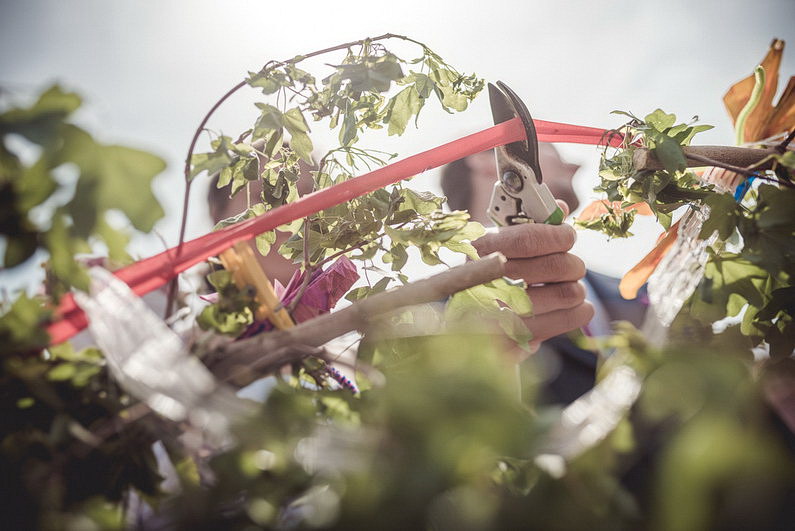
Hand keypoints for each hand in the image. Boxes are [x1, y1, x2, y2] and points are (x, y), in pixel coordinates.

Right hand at [472, 202, 593, 350]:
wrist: (460, 322)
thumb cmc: (483, 275)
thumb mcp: (493, 244)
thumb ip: (527, 225)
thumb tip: (558, 209)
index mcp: (479, 253)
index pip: (527, 239)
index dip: (556, 235)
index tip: (567, 236)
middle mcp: (487, 286)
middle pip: (555, 267)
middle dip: (572, 263)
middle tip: (572, 266)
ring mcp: (500, 317)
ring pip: (567, 294)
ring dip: (575, 288)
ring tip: (569, 288)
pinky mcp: (515, 342)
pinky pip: (564, 322)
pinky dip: (576, 313)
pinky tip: (574, 308)